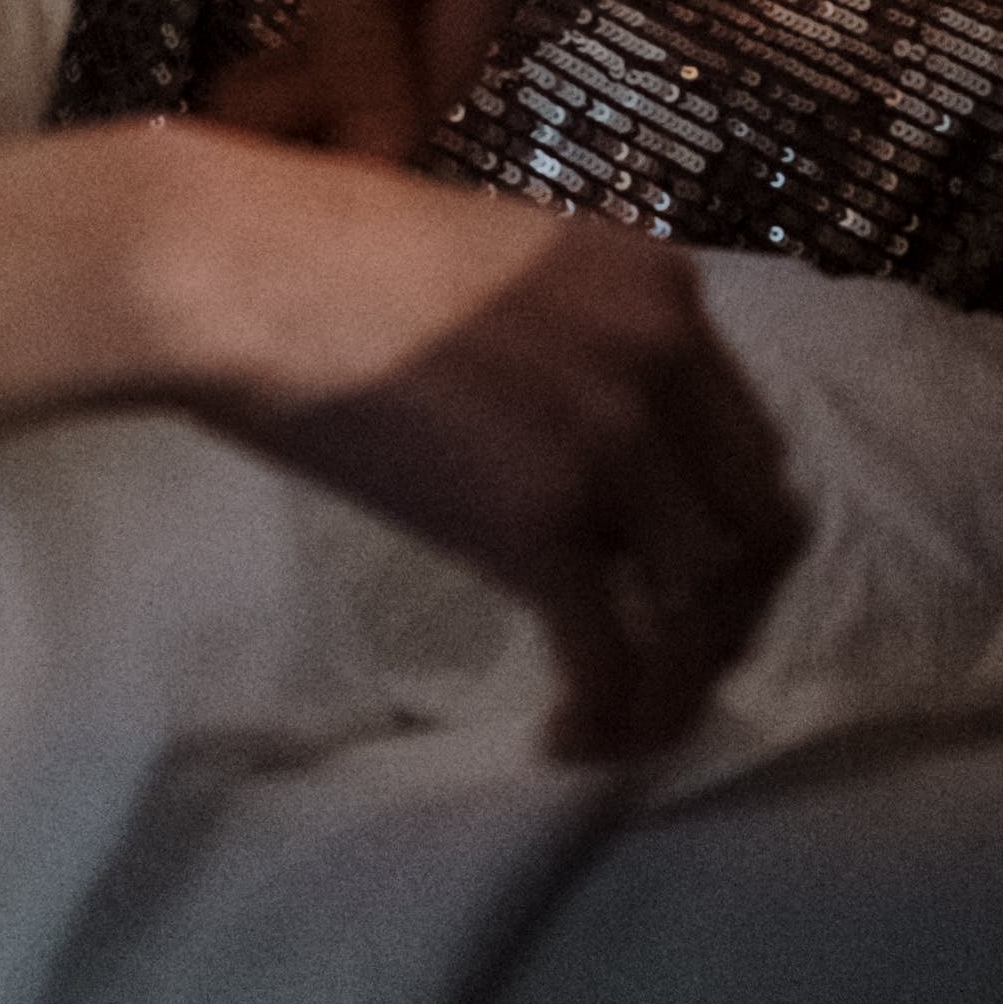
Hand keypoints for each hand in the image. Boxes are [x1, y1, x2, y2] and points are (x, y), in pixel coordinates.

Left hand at [160, 0, 572, 164]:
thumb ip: (356, 44)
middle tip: (233, 115)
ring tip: (238, 82)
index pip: (452, 59)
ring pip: (423, 5)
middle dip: (339, 86)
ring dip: (338, 49)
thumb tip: (378, 160)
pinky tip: (288, 28)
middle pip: (441, 36)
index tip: (273, 162)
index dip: (364, 121)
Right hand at [189, 155, 804, 756]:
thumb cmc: (331, 263)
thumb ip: (575, 347)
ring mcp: (611, 436)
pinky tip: (566, 740)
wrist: (241, 270)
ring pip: (706, 604)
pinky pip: (615, 654)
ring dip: (677, 690)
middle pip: (760, 527)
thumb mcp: (507, 275)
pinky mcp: (541, 518)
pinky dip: (609, 719)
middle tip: (673, 678)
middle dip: (730, 624)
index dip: (735, 540)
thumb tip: (583, 456)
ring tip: (624, 731)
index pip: (752, 443)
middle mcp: (663, 356)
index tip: (691, 597)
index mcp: (660, 288)